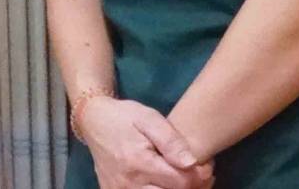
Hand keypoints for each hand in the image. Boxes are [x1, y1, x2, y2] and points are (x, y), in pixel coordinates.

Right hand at [80, 97, 213, 188]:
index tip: (206, 165)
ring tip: (183, 178)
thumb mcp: (148, 117)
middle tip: (199, 173)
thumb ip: (170, 140)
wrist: (92, 121)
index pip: (182, 182)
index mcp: (139, 162)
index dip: (201, 176)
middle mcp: (129, 183)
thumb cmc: (124, 117)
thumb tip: (191, 163)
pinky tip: (165, 182)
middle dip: (192, 186)